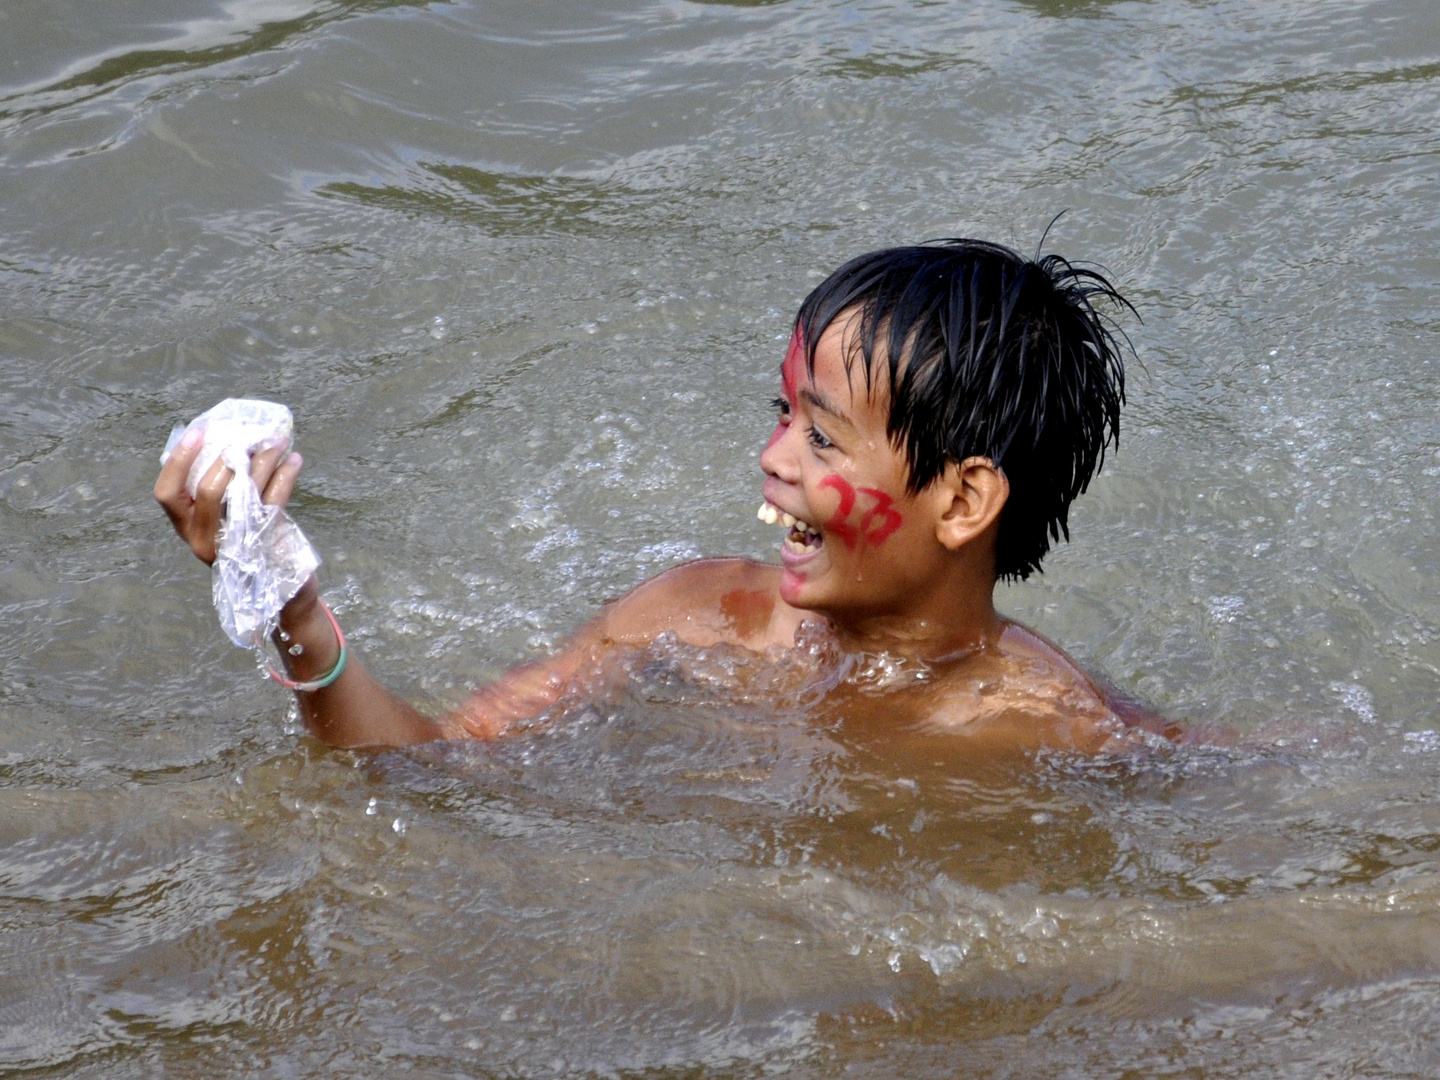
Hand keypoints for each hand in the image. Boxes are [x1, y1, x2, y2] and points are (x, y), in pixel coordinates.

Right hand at [153, 430, 302, 565]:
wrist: (281, 589)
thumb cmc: (247, 543)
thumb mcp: (222, 520)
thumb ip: (217, 490)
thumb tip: (229, 440)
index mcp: (186, 527)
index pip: (166, 493)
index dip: (178, 461)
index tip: (198, 432)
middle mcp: (203, 539)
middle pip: (207, 491)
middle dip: (229, 457)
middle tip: (253, 437)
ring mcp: (232, 545)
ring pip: (245, 493)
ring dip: (263, 461)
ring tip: (279, 442)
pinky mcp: (264, 544)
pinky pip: (274, 502)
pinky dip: (285, 477)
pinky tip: (294, 461)